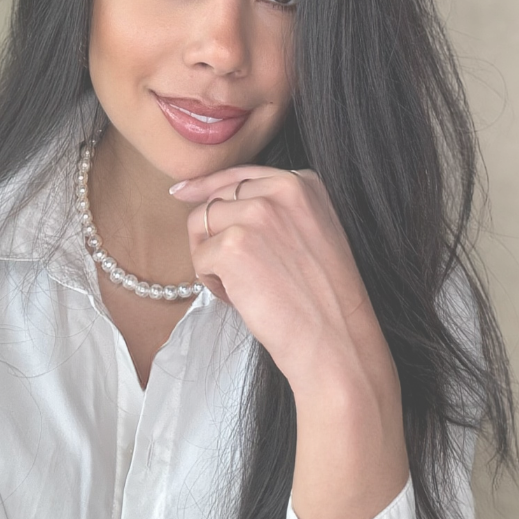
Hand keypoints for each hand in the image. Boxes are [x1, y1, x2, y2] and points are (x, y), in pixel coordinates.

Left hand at [172, 164, 409, 518]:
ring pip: (200, 225)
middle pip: (216, 199)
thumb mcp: (312, 232)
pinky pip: (199, 258)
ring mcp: (257, 214)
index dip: (209, 186)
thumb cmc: (323, 299)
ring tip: (247, 286)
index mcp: (304, 182)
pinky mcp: (233, 245)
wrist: (337, 343)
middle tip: (245, 273)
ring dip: (212, 259)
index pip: (241, 174)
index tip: (182, 192)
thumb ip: (275, 207)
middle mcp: (282, 189)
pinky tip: (243, 298)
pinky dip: (212, 283)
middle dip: (216, 236)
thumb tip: (208, 195)